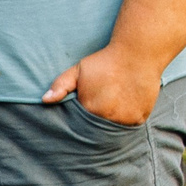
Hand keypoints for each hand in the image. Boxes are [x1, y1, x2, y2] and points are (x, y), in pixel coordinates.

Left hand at [44, 42, 159, 124]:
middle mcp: (109, 117)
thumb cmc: (105, 62)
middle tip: (94, 118)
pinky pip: (128, 127)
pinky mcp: (139, 118)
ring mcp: (126, 119)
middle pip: (96, 133)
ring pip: (113, 131)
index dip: (77, 125)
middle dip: (92, 129)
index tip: (79, 121)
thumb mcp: (78, 71)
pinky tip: (121, 112)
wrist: (139, 52)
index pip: (79, 127)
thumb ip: (60, 86)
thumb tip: (45, 100)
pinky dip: (124, 123)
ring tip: (108, 115)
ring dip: (109, 127)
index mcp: (91, 109)